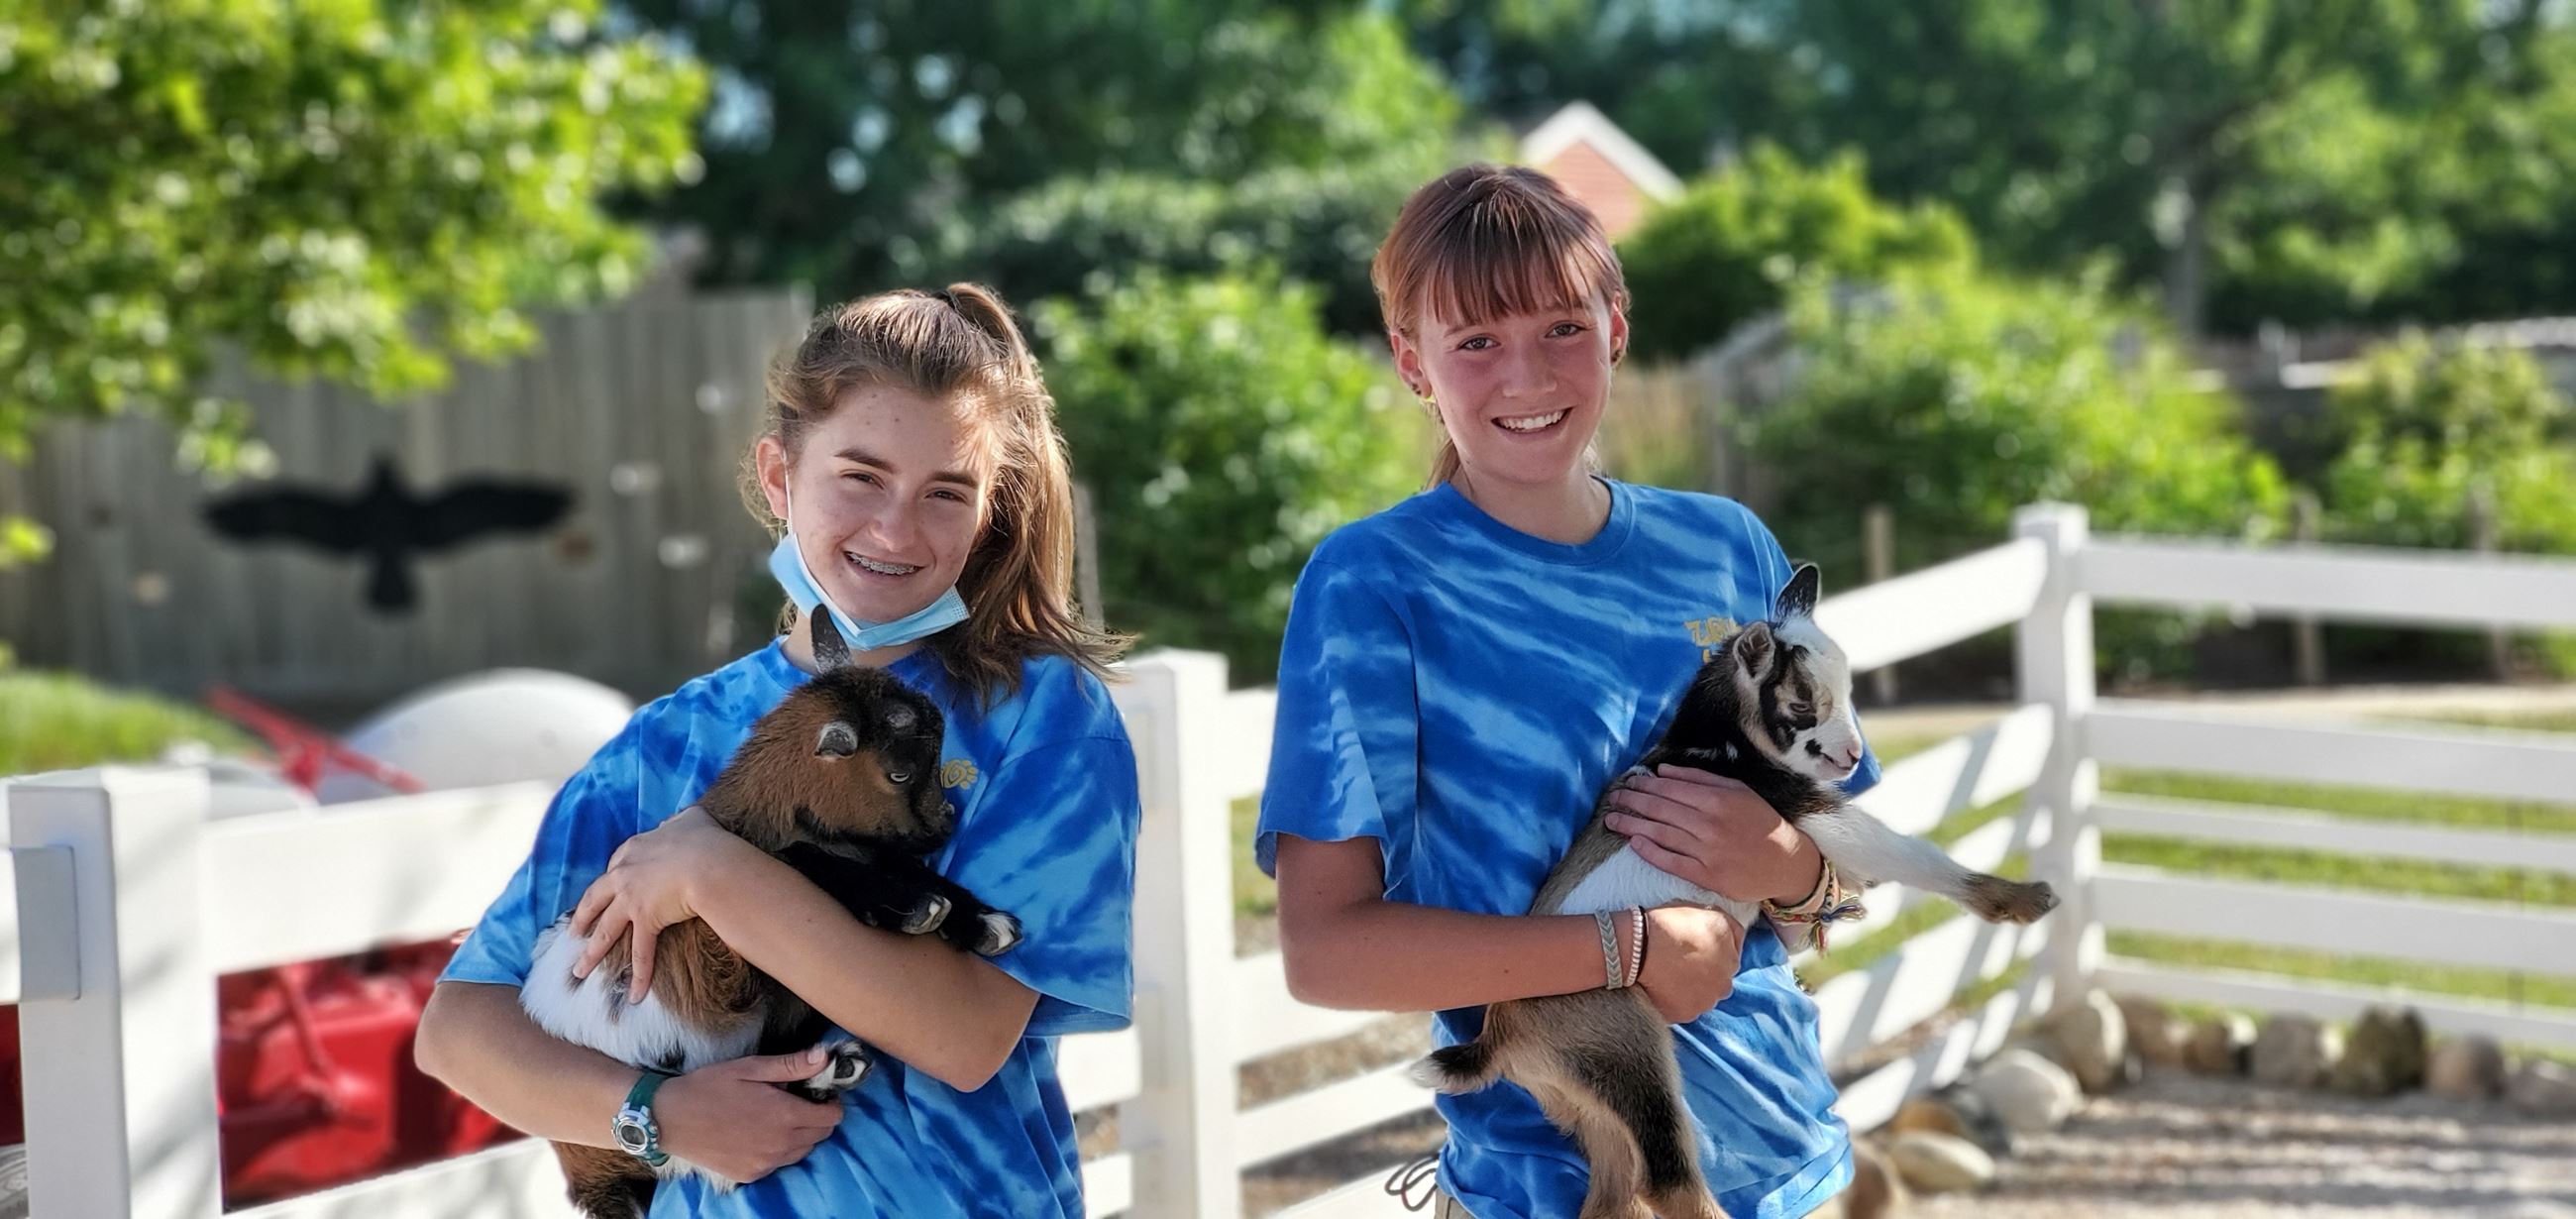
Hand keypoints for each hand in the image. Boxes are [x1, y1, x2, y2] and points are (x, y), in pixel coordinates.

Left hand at [571, 806, 751, 1000]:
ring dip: (592, 954)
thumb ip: (681, 821)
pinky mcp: (646, 920)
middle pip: (596, 900)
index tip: (607, 891)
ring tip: (579, 971)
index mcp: (633, 849)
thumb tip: (684, 818)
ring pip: (605, 931)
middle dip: (583, 918)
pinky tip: (635, 995)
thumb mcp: (690, 820)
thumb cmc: (705, 839)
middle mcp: (624, 874)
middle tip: (573, 933)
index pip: (614, 868)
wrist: (710, 861)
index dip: (610, 882)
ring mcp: (631, 899)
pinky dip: (640, 976)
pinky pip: (641, 953)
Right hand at [654, 1047, 845, 1182]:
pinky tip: (758, 1133)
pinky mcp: (749, 1175)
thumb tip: (825, 1057)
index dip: (830, 1102)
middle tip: (796, 1100)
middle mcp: (779, 1145)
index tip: (817, 1092)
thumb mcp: (750, 1068)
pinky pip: (778, 1164)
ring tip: (775, 1116)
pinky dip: (778, 1150)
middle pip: (820, 1135)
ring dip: (799, 1135)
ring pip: (801, 1151)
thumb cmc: (708, 1087)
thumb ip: (791, 1066)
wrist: (668, 1118)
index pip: (832, 1117)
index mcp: (784, 1116)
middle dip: (817, 1117)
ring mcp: (764, 1164)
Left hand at [1604, 765, 1821, 903]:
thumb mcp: (1738, 791)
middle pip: (1660, 810)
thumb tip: (1663, 771)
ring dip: (1632, 826)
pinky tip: (1633, 844)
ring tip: (1611, 820)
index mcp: (1717, 800)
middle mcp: (1710, 824)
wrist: (1787, 862)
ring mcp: (1707, 852)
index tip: (1627, 783)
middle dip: (1632, 803)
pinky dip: (1650, 852)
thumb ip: (1700, 779)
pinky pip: (1672, 862)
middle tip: (1612, 799)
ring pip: (1661, 835)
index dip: (1644, 786)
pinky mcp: (1707, 876)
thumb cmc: (1761, 822)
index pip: (1669, 790)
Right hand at [1634, 905, 1743, 1023]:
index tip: (1694, 947)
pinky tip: (1662, 988)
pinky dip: (1676, 1001)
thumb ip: (1726, 925)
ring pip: (1704, 997)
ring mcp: (1706, 1001)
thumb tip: (1730, 935)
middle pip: (1720, 980)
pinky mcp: (1687, 1014)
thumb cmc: (1667, 924)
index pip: (1731, 956)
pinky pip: (1685, 1008)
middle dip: (1707, 973)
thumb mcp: (1704, 911)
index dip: (1713, 951)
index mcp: (1732, 955)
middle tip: (1682, 963)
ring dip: (1693, 990)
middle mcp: (1726, 982)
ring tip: (1669, 976)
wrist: (1639, 948)